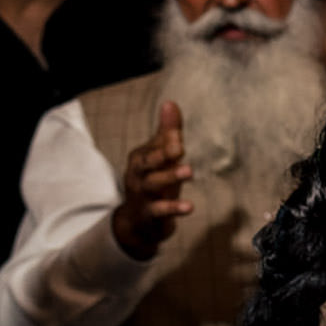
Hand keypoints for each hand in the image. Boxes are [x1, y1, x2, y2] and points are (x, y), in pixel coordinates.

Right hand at [111, 101, 193, 260]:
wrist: (137, 222)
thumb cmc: (153, 181)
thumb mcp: (160, 158)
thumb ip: (167, 132)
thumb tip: (170, 102)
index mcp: (141, 159)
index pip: (154, 146)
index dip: (165, 141)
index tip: (177, 135)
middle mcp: (138, 175)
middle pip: (148, 162)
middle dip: (162, 154)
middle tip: (179, 148)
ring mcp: (143, 195)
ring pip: (153, 184)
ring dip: (170, 177)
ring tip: (189, 171)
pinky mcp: (150, 215)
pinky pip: (159, 211)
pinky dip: (173, 208)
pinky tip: (189, 206)